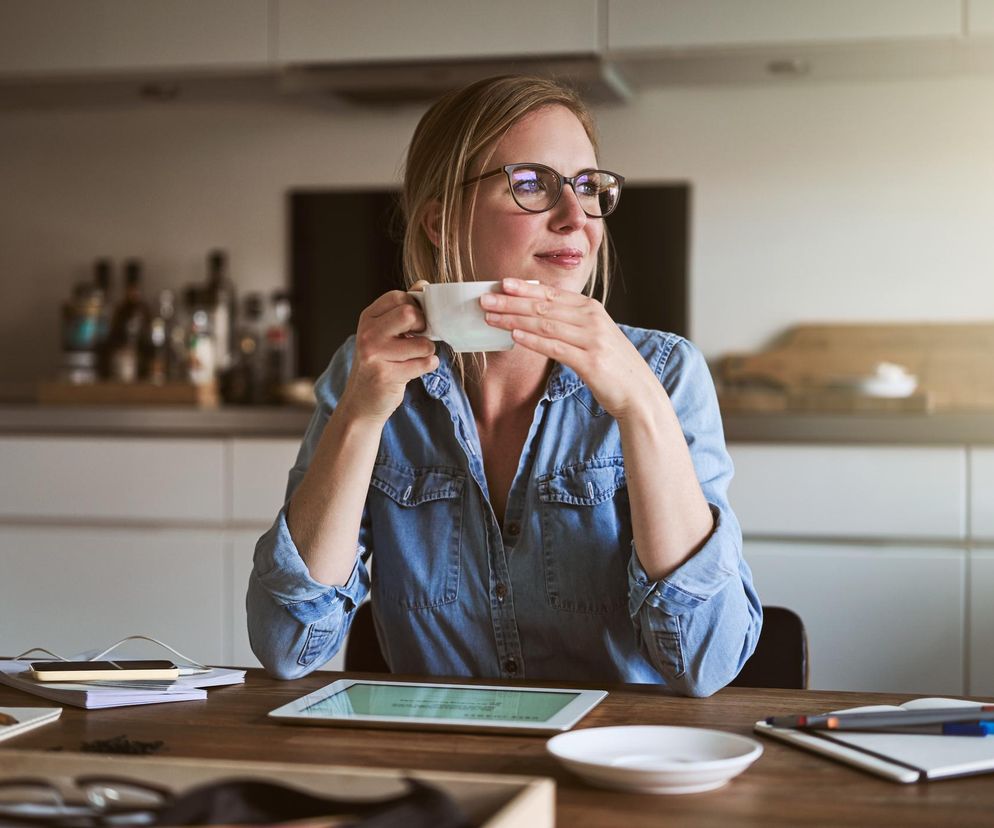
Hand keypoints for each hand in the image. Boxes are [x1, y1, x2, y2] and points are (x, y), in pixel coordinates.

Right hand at [339, 290, 437, 423]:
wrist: (361, 402)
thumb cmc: (378, 363)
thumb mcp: (384, 332)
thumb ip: (403, 308)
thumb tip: (423, 285)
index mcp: (368, 317)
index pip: (399, 297)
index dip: (415, 307)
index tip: (415, 322)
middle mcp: (368, 333)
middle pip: (410, 314)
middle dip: (424, 326)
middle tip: (418, 337)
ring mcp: (375, 355)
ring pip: (423, 343)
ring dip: (427, 351)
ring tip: (415, 357)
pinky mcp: (387, 375)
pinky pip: (425, 364)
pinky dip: (428, 366)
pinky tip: (415, 370)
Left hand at [480, 278, 656, 419]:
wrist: (639, 392)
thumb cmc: (612, 365)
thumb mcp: (594, 336)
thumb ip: (570, 323)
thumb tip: (535, 317)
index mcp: (592, 309)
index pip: (552, 294)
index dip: (525, 288)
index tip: (501, 283)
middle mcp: (592, 319)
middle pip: (544, 307)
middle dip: (511, 302)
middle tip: (485, 299)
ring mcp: (592, 339)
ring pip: (545, 324)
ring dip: (514, 319)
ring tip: (490, 316)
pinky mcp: (590, 361)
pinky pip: (555, 347)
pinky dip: (533, 340)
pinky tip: (514, 335)